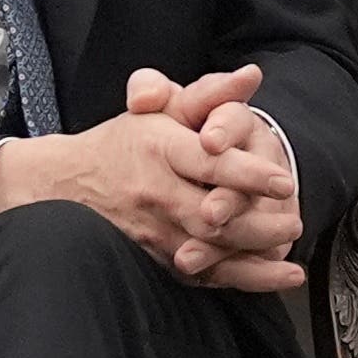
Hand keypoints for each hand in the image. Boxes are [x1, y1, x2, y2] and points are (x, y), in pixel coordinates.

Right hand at [13, 61, 307, 291]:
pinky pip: (202, 275)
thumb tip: (251, 77)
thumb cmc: (121, 144)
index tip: (284, 181)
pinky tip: (273, 278)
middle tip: (293, 220)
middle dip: (259, 222)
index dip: (248, 173)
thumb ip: (208, 94)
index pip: (209, 163)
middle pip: (212, 215)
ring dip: (255, 256)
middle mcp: (156, 193)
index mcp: (159, 148)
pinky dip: (241, 279)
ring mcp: (153, 231)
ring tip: (290, 253)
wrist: (64, 185)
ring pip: (208, 251)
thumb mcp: (160, 107)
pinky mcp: (155, 258)